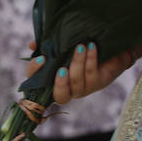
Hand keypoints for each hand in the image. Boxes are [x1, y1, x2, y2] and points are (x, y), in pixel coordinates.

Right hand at [24, 39, 141, 105]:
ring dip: (77, 63)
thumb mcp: (62, 46)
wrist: (110, 50)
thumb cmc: (80, 49)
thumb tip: (32, 44)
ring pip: (76, 81)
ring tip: (80, 46)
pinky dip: (90, 59)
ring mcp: (83, 88)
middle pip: (60, 96)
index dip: (35, 73)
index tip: (41, 59)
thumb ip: (46, 45)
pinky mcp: (97, 83)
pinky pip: (91, 74)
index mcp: (53, 80)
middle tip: (62, 68)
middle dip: (60, 83)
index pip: (37, 82)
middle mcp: (68, 88)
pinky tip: (92, 47)